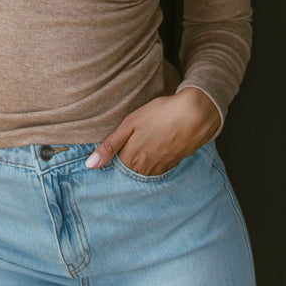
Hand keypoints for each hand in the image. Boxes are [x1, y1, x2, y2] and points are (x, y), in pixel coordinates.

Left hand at [85, 89, 221, 175]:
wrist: (195, 114)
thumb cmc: (159, 115)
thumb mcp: (129, 124)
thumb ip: (109, 146)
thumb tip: (89, 165)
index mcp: (132, 160)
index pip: (115, 167)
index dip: (112, 157)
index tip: (112, 149)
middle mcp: (146, 169)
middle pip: (130, 170)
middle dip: (126, 160)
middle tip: (132, 142)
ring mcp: (161, 168)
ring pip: (144, 170)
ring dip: (141, 161)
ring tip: (144, 143)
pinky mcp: (174, 163)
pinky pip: (158, 166)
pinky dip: (155, 159)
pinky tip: (157, 145)